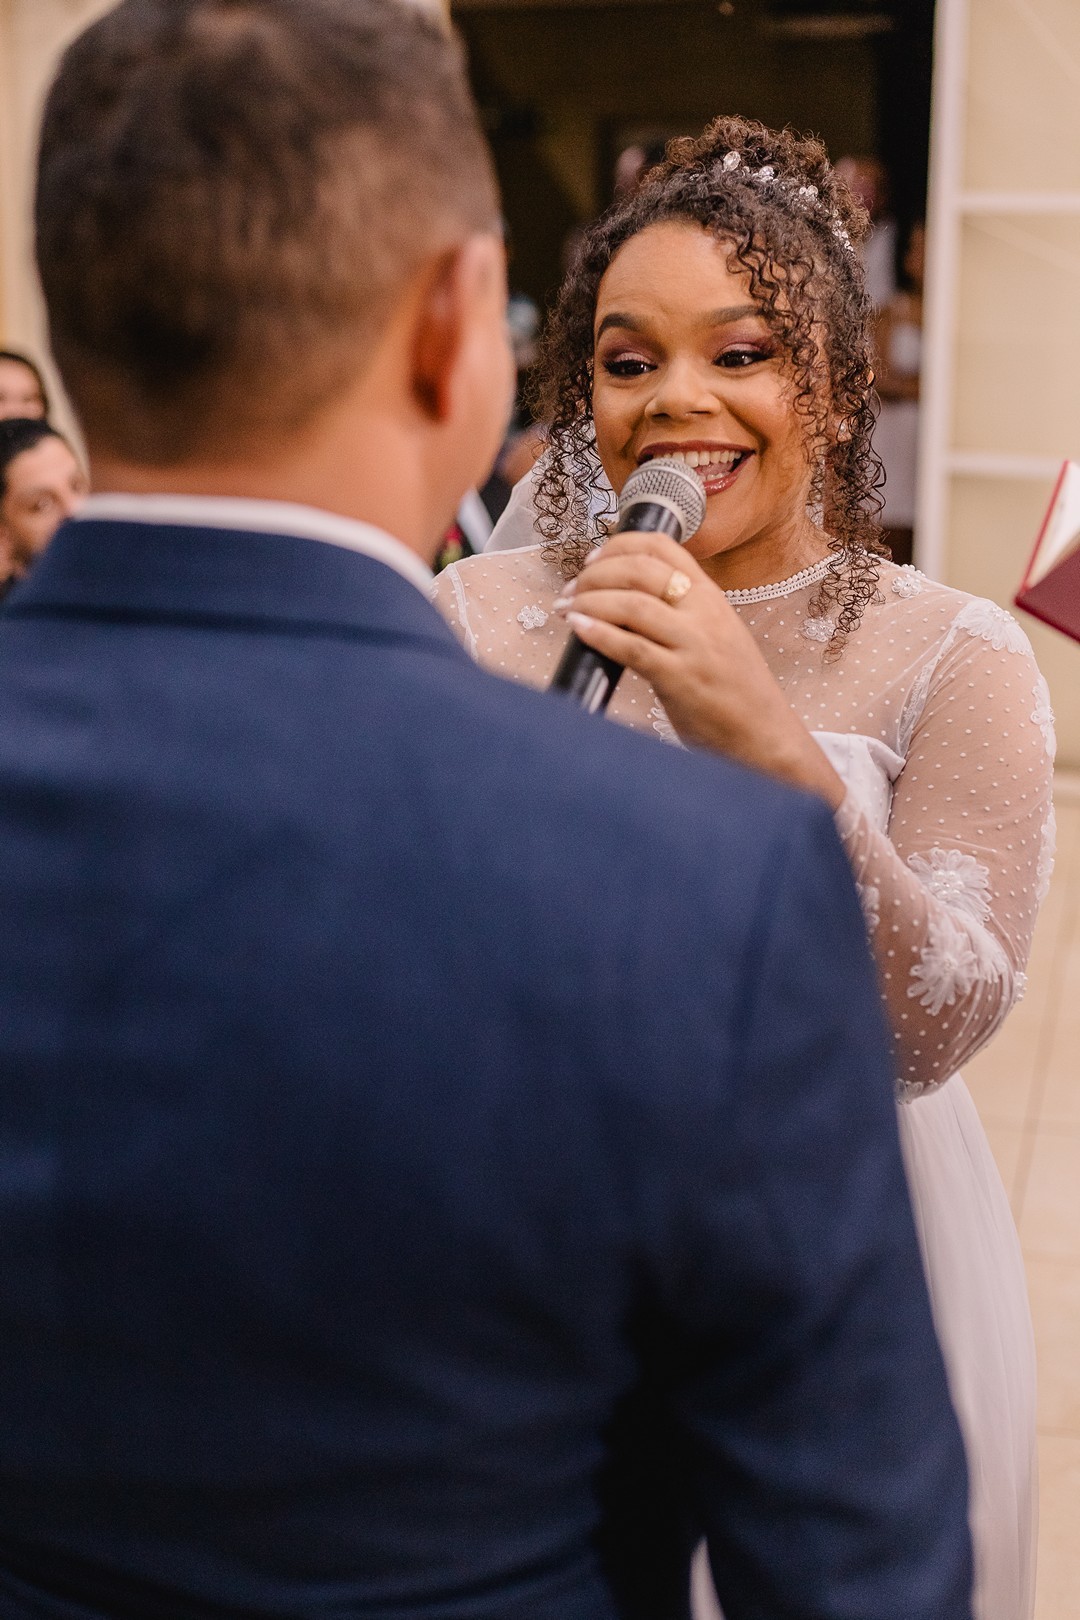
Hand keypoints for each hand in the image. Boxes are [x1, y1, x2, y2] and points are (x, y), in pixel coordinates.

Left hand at [554, 531, 844, 807]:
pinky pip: (632, 648)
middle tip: (572, 590)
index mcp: (711, 597)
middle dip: (595, 574)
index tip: (592, 561)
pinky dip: (599, 634)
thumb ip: (682, 613)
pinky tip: (579, 630)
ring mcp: (693, 645)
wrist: (764, 736)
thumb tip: (627, 599)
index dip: (618, 546)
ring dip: (589, 602)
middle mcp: (704, 613)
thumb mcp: (717, 635)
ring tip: (568, 609)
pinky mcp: (680, 679)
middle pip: (640, 570)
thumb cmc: (736, 691)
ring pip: (632, 605)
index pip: (662, 547)